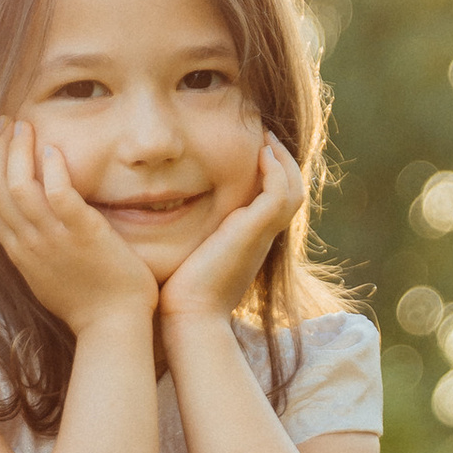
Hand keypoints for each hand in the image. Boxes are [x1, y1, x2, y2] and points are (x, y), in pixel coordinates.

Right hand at [0, 119, 159, 338]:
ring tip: (24, 126)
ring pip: (18, 186)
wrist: (112, 327)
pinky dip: (52, 169)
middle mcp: (27, 243)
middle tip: (7, 122)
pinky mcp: (82, 235)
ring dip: (18, 150)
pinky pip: (58, 195)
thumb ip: (32, 247)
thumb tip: (25, 226)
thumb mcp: (45, 274)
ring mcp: (52, 239)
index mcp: (17, 251)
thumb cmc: (86, 302)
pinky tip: (55, 151)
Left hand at [155, 131, 305, 343]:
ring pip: (293, 188)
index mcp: (249, 241)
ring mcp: (263, 233)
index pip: (272, 201)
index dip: (269, 175)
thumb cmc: (179, 293)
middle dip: (281, 162)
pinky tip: (259, 152)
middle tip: (263, 136)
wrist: (189, 316)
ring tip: (264, 137)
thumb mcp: (188, 256)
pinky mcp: (257, 229)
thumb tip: (159, 219)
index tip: (252, 152)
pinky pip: (280, 190)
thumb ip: (188, 237)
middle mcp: (262, 237)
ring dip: (282, 159)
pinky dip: (275, 168)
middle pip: (290, 191)